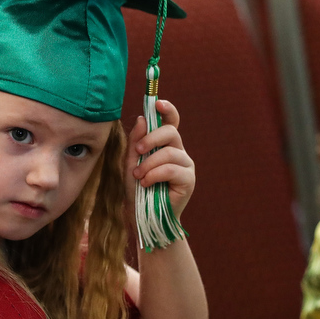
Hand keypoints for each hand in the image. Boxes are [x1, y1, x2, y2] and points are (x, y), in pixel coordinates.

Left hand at [124, 100, 194, 218]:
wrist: (141, 216)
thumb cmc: (136, 189)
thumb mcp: (130, 161)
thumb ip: (136, 141)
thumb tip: (142, 118)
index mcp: (165, 145)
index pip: (171, 121)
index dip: (167, 110)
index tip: (158, 103)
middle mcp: (178, 152)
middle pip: (171, 132)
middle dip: (151, 138)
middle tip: (137, 150)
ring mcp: (186, 165)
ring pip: (169, 152)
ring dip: (149, 163)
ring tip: (138, 176)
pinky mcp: (189, 180)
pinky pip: (172, 169)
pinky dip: (155, 174)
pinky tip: (146, 183)